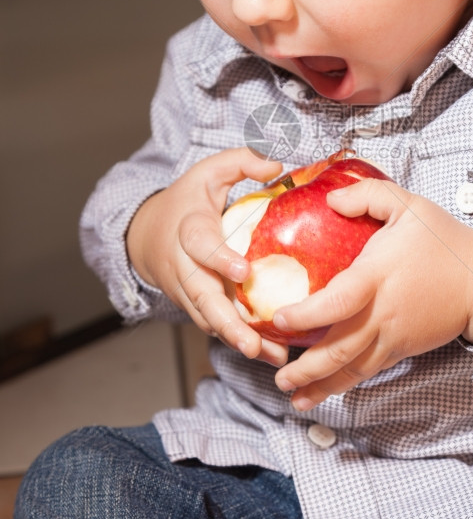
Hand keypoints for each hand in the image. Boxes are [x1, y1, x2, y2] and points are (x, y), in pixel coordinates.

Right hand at [127, 148, 287, 365]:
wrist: (149, 234)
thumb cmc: (189, 200)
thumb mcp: (211, 171)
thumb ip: (243, 161)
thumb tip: (277, 166)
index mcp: (188, 230)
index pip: (200, 245)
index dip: (219, 258)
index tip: (244, 271)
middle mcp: (184, 267)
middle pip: (201, 298)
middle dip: (227, 323)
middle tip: (251, 343)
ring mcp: (188, 291)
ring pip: (210, 320)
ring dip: (238, 340)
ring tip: (271, 357)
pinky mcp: (196, 306)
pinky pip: (217, 327)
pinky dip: (241, 341)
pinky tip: (272, 354)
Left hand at [274, 178, 472, 408]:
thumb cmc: (443, 240)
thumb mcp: (408, 204)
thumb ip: (367, 195)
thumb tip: (331, 197)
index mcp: (378, 276)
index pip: (337, 302)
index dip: (306, 315)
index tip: (279, 319)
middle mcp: (382, 312)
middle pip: (340, 349)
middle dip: (306, 369)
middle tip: (277, 378)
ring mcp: (393, 335)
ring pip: (353, 369)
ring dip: (322, 386)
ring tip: (294, 398)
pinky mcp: (402, 348)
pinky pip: (369, 370)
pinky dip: (345, 384)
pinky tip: (325, 390)